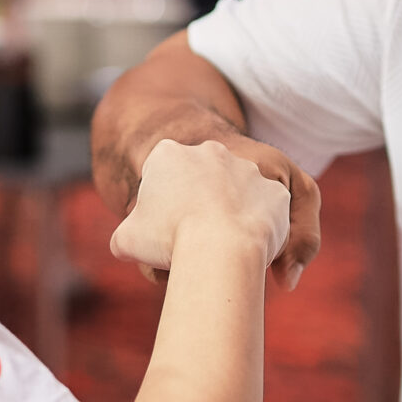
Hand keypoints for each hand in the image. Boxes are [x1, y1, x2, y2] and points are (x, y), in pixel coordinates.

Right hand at [110, 139, 291, 277]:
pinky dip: (258, 228)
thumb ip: (125, 236)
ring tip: (221, 247)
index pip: (160, 172)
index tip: (163, 226)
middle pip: (202, 179)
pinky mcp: (276, 191)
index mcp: (169, 154)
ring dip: (229, 215)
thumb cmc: (169, 240)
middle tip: (192, 237)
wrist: (219, 248)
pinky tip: (246, 248)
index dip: (161, 203)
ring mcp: (247, 169)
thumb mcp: (127, 240)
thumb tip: (124, 244)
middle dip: (198, 204)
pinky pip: (266, 211)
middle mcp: (211, 152)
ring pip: (236, 194)